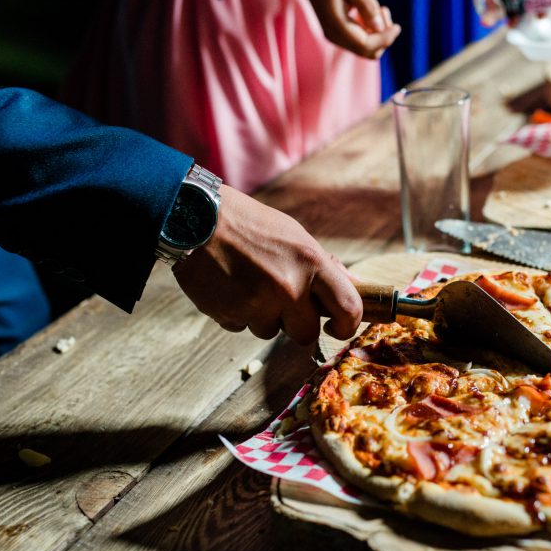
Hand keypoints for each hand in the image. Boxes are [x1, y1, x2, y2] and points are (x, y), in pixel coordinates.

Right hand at [172, 185, 362, 344]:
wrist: (194, 217)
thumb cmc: (249, 223)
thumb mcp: (295, 235)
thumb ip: (325, 265)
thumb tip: (356, 286)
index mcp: (311, 262)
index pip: (348, 309)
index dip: (347, 326)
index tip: (338, 327)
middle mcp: (288, 286)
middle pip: (306, 333)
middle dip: (296, 323)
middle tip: (282, 301)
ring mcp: (257, 303)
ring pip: (270, 331)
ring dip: (262, 316)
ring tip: (248, 283)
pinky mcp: (229, 314)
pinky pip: (242, 327)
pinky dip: (237, 313)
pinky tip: (229, 286)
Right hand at [281, 0, 400, 58]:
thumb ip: (367, 5)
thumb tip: (380, 27)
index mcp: (337, 26)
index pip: (367, 45)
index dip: (385, 39)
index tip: (398, 26)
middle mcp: (335, 37)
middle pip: (368, 52)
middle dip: (383, 37)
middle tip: (384, 11)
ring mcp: (336, 37)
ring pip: (366, 48)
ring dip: (378, 33)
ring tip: (381, 9)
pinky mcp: (339, 34)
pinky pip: (360, 41)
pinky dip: (371, 30)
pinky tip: (371, 13)